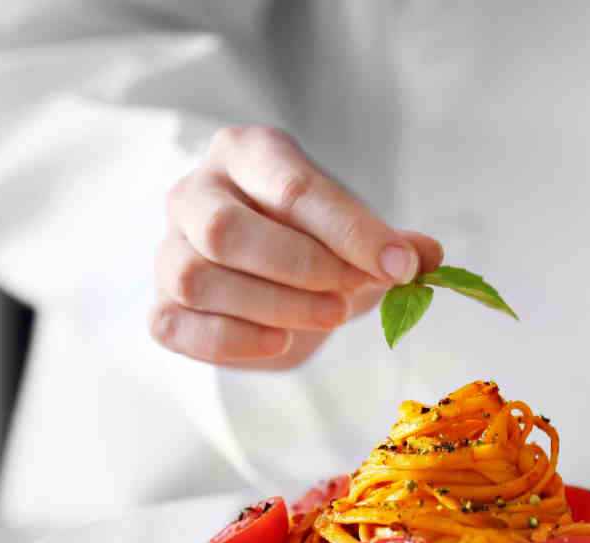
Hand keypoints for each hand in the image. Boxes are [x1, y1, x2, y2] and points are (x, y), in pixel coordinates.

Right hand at [150, 126, 442, 368]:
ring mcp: (168, 249)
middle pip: (226, 229)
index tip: (400, 266)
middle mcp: (194, 192)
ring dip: (274, 306)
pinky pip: (177, 325)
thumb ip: (391, 245)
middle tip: (350, 298)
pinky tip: (279, 341)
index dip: (351, 231)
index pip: (292, 188)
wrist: (268, 283)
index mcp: (246, 153)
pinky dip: (233, 340)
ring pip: (199, 278)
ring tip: (328, 318)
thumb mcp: (356, 238)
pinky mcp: (160, 306)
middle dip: (301, 269)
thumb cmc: (313, 245)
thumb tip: (429, 257)